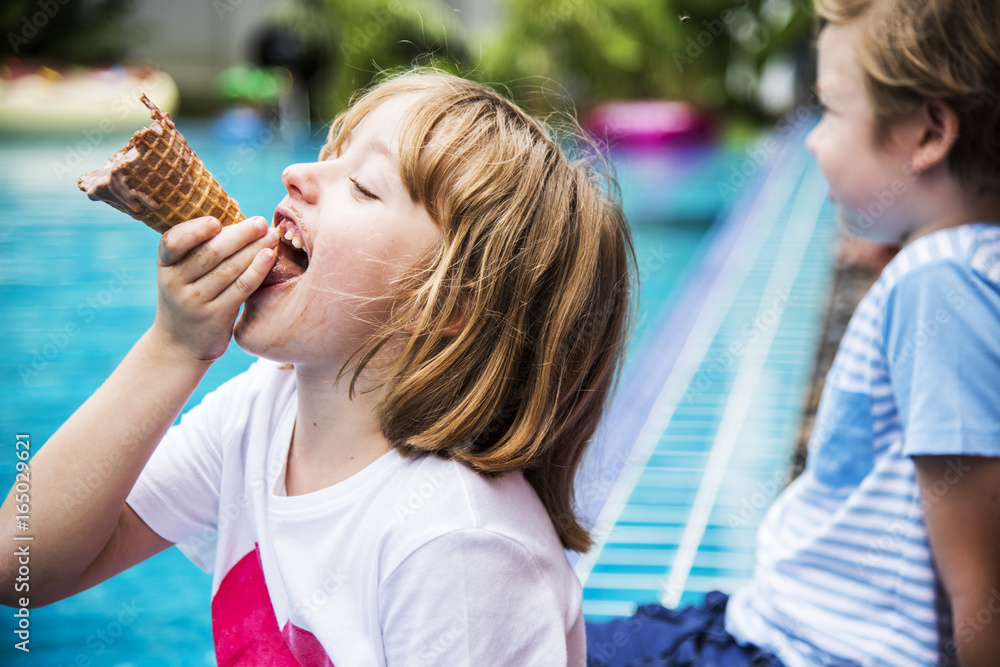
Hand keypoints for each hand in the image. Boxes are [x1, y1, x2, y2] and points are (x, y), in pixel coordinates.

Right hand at [151, 216, 277, 362]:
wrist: (180, 344)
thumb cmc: (190, 297)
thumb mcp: (184, 272)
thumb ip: (204, 244)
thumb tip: (236, 207)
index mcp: (166, 263)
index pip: (174, 241)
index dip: (195, 230)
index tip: (217, 221)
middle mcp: (175, 281)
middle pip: (210, 252)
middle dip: (239, 234)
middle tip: (261, 222)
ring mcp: (195, 300)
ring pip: (228, 269)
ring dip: (253, 249)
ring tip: (272, 235)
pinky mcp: (215, 315)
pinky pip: (240, 288)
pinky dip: (257, 270)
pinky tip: (270, 256)